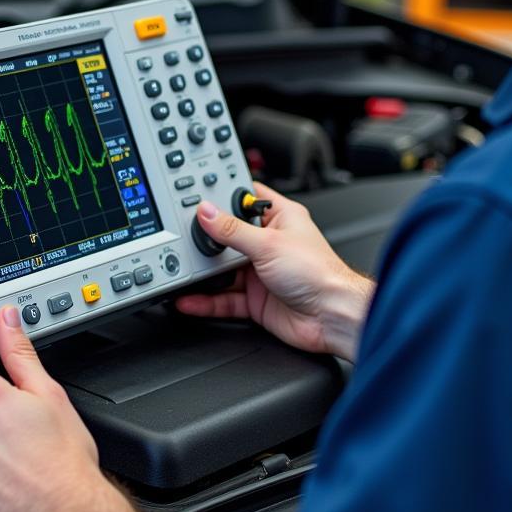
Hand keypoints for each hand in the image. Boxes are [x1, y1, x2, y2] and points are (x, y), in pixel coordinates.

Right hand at [176, 182, 373, 359]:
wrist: (332, 316)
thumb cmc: (319, 273)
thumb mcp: (268, 243)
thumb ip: (232, 230)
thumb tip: (206, 212)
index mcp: (279, 218)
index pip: (246, 197)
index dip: (224, 195)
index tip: (198, 195)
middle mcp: (269, 243)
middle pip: (228, 237)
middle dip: (206, 239)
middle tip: (181, 236)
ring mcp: (261, 272)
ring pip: (223, 270)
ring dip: (204, 273)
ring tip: (179, 270)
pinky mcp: (256, 299)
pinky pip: (224, 298)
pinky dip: (206, 301)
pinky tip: (190, 299)